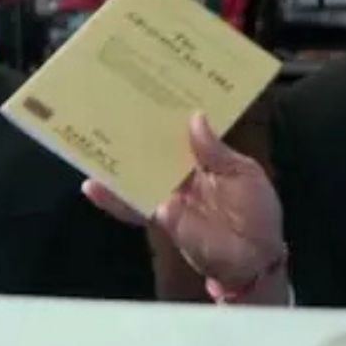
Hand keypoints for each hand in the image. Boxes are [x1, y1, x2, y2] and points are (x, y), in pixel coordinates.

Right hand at [82, 111, 285, 290]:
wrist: (254, 258)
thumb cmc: (256, 212)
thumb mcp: (244, 173)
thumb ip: (216, 150)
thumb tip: (195, 116)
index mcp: (203, 159)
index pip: (180, 132)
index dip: (167, 113)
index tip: (150, 88)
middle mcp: (180, 173)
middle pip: (153, 149)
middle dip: (134, 129)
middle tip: (110, 103)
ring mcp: (167, 194)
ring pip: (136, 173)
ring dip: (115, 158)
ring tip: (90, 135)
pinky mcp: (158, 216)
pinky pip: (131, 205)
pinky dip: (111, 198)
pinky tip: (91, 185)